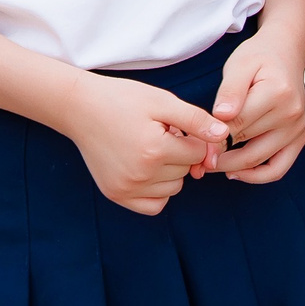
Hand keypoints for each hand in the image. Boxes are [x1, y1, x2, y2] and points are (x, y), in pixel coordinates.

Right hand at [62, 72, 228, 214]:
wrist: (81, 108)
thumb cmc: (123, 100)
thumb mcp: (162, 101)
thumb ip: (196, 120)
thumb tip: (223, 136)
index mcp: (154, 149)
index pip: (198, 152)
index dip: (193, 136)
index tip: (177, 125)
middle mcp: (140, 174)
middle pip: (186, 171)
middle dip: (181, 152)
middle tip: (159, 133)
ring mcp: (126, 188)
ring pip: (173, 188)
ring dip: (171, 171)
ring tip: (151, 147)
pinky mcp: (116, 195)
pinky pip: (154, 205)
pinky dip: (158, 191)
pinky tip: (148, 169)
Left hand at [209, 34, 304, 183]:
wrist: (285, 53)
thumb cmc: (258, 58)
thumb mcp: (239, 65)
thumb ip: (230, 91)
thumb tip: (221, 116)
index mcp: (276, 93)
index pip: (236, 125)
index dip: (211, 139)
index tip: (191, 145)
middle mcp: (291, 114)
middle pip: (246, 146)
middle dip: (217, 156)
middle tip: (194, 160)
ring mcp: (298, 128)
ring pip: (259, 161)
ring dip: (231, 168)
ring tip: (209, 165)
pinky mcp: (299, 138)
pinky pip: (278, 168)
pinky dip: (256, 176)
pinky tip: (235, 172)